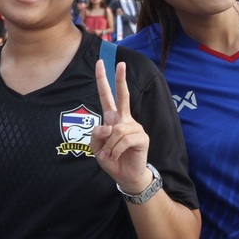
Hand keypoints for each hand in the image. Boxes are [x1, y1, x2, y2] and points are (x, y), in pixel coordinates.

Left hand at [90, 60, 149, 191]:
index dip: (103, 80)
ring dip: (109, 146)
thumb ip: (96, 134)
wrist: (125, 175)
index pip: (107, 96)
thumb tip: (109, 125)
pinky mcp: (142, 137)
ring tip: (109, 155)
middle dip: (120, 79)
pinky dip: (116, 150)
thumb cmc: (111, 159)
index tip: (100, 63)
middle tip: (121, 62)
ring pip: (116, 130)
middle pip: (122, 96)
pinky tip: (116, 156)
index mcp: (112, 118)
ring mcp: (135, 127)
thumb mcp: (96, 147)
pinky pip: (124, 139)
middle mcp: (124, 119)